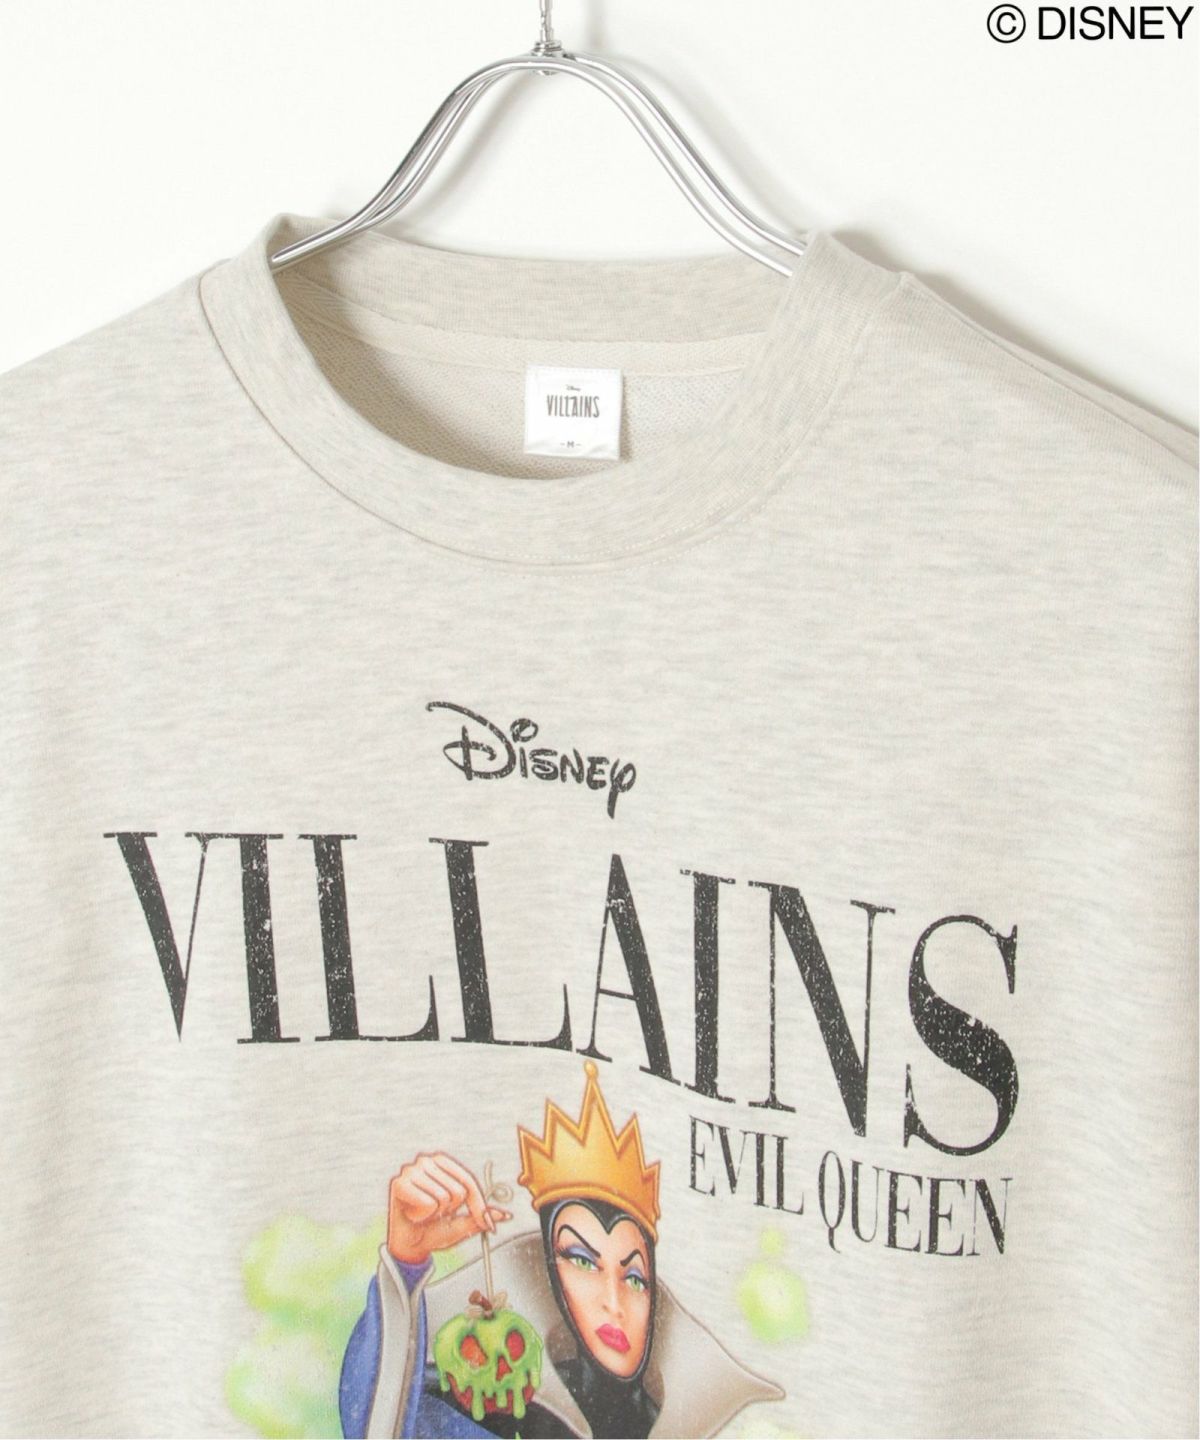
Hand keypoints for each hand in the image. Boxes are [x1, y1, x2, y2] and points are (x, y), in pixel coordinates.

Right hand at [386, 1151, 512, 1264]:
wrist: (409, 1245)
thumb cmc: (434, 1229)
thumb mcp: (461, 1224)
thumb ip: (480, 1217)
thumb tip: (505, 1215)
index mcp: (443, 1163)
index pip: (468, 1181)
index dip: (478, 1205)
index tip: (488, 1223)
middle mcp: (427, 1161)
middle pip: (458, 1190)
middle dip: (450, 1209)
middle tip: (435, 1213)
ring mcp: (412, 1170)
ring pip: (443, 1197)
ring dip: (435, 1213)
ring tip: (423, 1213)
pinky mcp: (398, 1184)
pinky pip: (427, 1203)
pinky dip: (422, 1215)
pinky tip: (412, 1214)